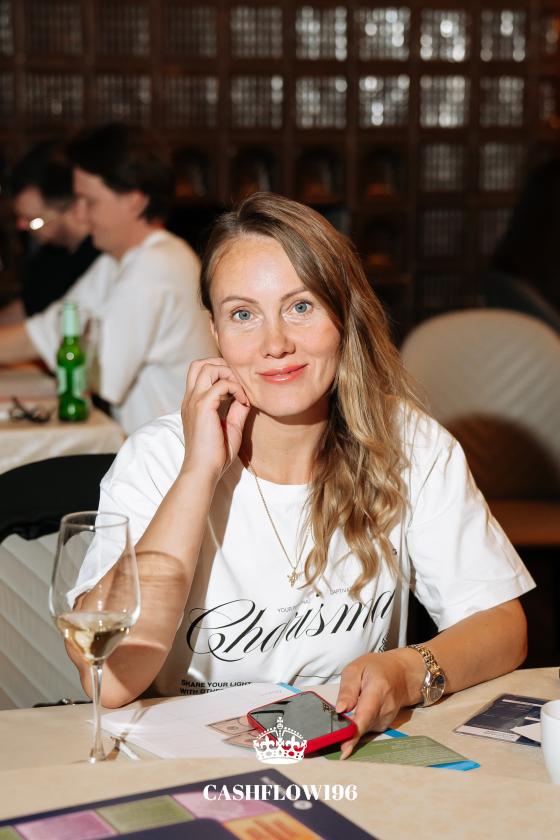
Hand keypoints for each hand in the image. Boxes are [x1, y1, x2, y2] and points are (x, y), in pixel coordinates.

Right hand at [181, 357, 250, 480]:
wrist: (203, 471)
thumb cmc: (215, 455)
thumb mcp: (230, 427)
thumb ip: (236, 409)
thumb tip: (246, 397)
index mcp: (193, 402)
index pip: (200, 372)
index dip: (220, 372)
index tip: (238, 389)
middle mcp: (190, 398)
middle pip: (199, 363)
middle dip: (221, 365)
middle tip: (238, 383)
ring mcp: (194, 401)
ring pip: (206, 367)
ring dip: (228, 373)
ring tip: (240, 390)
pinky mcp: (202, 406)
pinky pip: (221, 384)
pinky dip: (236, 388)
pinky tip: (244, 402)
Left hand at [335, 649, 418, 758]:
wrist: (402, 674)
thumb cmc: (377, 668)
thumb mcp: (356, 668)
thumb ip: (347, 689)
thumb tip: (340, 710)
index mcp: (378, 689)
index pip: (365, 716)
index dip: (354, 734)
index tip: (344, 750)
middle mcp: (386, 708)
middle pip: (362, 727)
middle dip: (345, 732)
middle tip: (330, 732)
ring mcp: (387, 719)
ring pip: (363, 729)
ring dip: (351, 726)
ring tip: (347, 711)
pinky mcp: (384, 725)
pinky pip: (366, 729)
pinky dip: (357, 725)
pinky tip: (356, 713)